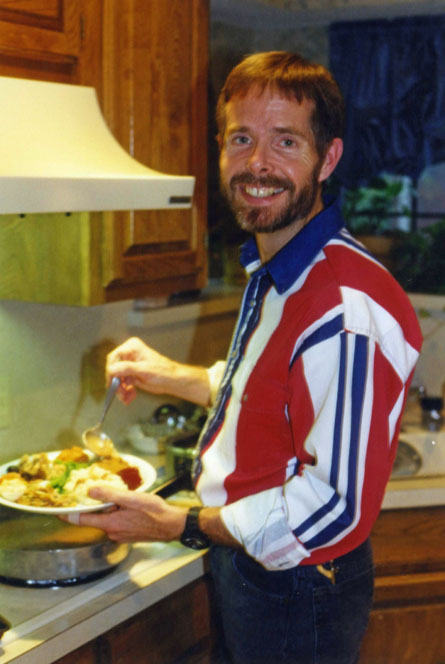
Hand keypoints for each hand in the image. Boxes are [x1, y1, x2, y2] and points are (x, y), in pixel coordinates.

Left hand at [61, 487, 186, 542]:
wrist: (172, 525)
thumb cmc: (153, 511)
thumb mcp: (130, 499)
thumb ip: (109, 495)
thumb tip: (90, 491)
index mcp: (110, 524)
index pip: (82, 520)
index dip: (68, 515)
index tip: (58, 511)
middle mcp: (113, 533)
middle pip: (96, 519)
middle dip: (97, 507)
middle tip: (100, 494)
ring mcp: (121, 535)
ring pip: (109, 521)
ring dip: (111, 510)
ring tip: (122, 499)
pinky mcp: (129, 535)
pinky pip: (118, 524)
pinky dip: (119, 515)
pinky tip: (131, 508)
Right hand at [106, 336, 210, 406]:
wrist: (173, 381)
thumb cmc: (164, 372)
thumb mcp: (144, 370)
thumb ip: (127, 368)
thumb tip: (112, 369)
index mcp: (132, 347)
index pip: (114, 357)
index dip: (111, 371)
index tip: (111, 382)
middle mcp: (129, 354)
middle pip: (114, 369)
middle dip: (117, 384)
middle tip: (120, 393)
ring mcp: (130, 365)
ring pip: (117, 379)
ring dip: (121, 390)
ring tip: (126, 398)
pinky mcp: (131, 375)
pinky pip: (123, 384)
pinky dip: (125, 392)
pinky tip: (130, 397)